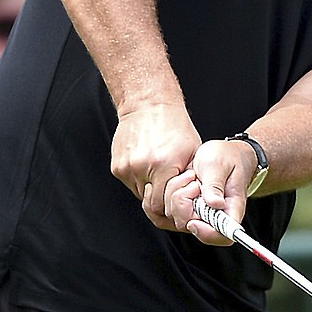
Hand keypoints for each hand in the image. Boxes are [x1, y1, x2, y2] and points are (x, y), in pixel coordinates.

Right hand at [110, 103, 200, 229]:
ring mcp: (126, 167)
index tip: (177, 202)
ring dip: (150, 190)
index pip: (162, 204)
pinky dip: (140, 180)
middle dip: (161, 201)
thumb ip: (192, 178)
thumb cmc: (174, 125)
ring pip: (139, 193)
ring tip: (160, 174)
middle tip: (170, 192)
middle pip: (149, 202)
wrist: (149, 105)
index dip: (170, 206)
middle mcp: (141, 167)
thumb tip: (195, 199)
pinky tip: (149, 167)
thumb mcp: (193, 152)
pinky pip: (130, 183)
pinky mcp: (117, 166)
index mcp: (163, 164)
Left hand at [164, 139, 256, 245]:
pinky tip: (176, 180)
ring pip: (174, 217)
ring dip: (174, 195)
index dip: (206, 233)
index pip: (223, 235)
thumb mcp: (220, 165)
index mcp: (230, 209)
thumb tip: (215, 203)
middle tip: (193, 180)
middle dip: (183, 203)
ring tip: (189, 176)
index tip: (193, 220)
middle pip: (190, 225)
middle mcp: (214, 216)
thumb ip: (215, 184)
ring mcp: (197, 214)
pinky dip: (164, 195)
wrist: (225, 153)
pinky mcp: (184, 208)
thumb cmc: (228, 158)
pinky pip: (165, 211)